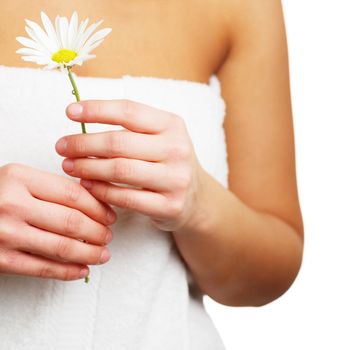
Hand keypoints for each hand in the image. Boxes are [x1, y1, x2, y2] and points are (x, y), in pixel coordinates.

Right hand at [0, 163, 116, 280]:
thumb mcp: (18, 179)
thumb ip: (51, 188)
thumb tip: (94, 202)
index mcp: (19, 178)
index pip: (74, 195)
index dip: (98, 207)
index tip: (110, 215)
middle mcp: (11, 204)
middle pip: (72, 221)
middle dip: (99, 232)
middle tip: (109, 235)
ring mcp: (4, 234)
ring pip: (62, 247)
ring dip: (90, 253)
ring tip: (103, 253)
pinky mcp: (0, 260)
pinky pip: (43, 269)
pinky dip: (68, 271)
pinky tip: (82, 269)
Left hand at [55, 99, 204, 231]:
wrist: (196, 198)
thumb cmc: (168, 162)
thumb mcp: (160, 137)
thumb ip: (130, 128)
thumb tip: (82, 122)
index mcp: (172, 125)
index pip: (129, 111)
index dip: (97, 110)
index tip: (70, 112)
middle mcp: (177, 150)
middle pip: (119, 142)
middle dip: (83, 143)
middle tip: (61, 147)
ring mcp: (175, 179)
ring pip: (120, 170)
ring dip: (87, 168)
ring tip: (69, 166)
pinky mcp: (169, 205)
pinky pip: (126, 198)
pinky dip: (101, 191)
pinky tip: (87, 185)